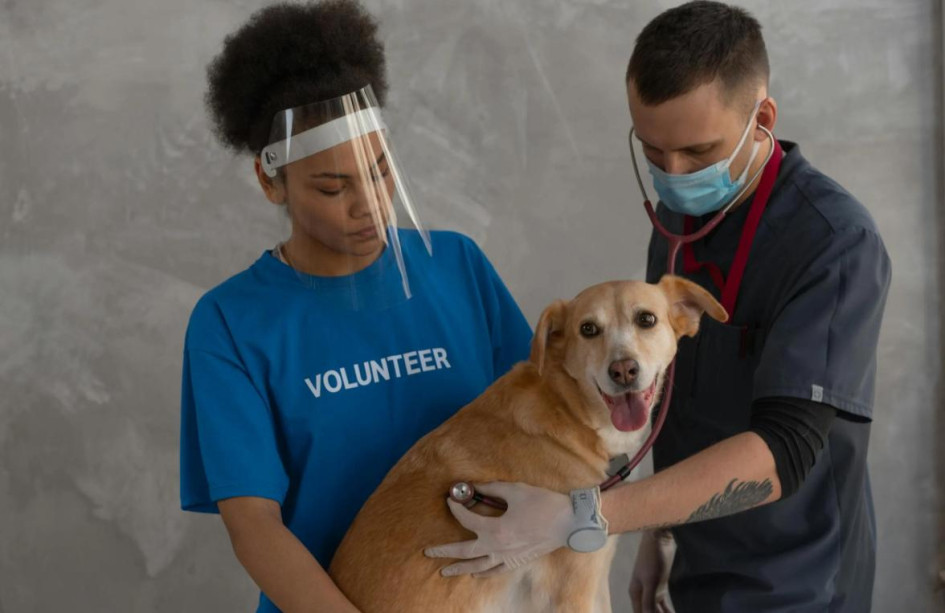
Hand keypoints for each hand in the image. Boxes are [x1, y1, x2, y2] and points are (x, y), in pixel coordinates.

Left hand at [423, 482, 572, 576]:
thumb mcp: (515, 490)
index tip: (450, 499)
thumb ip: (491, 488)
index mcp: (496, 529)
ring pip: (477, 566)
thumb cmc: (543, 503)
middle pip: (464, 552)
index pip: (466, 521)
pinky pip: (494, 571)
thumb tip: (473, 485)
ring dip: (459, 568)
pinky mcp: (517, 562)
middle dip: (444, 551)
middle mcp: (498, 548)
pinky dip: (482, 573)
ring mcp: (507, 558)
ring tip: (444, 571)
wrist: (568, 522)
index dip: (455, 509)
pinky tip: (474, 573)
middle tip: (428, 551)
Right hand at [629, 529, 674, 612]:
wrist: (659, 538)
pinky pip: (663, 605)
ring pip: (656, 611)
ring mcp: (651, 590)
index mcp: (636, 594)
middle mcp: (641, 594)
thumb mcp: (651, 581)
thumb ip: (649, 602)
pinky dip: (668, 611)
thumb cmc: (653, 558)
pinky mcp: (660, 586)